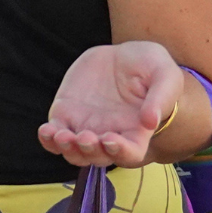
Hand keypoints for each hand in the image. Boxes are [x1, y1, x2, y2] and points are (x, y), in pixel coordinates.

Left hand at [39, 42, 184, 167]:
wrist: (124, 55)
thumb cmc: (151, 67)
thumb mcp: (164, 74)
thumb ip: (160, 97)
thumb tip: (150, 121)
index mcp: (136, 132)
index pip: (129, 154)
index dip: (119, 152)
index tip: (111, 140)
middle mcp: (110, 135)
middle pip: (97, 157)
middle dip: (89, 151)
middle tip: (85, 137)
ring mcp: (86, 126)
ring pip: (73, 151)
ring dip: (66, 148)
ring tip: (60, 135)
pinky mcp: (67, 114)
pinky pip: (54, 134)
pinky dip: (48, 137)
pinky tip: (46, 130)